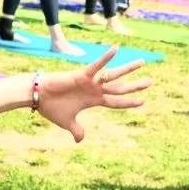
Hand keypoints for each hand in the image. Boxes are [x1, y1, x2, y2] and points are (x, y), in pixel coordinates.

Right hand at [36, 46, 151, 141]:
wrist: (37, 97)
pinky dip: (105, 58)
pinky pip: (96, 66)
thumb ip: (76, 130)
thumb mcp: (67, 122)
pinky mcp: (81, 76)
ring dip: (128, 69)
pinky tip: (116, 49)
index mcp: (93, 100)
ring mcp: (90, 82)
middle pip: (120, 88)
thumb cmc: (51, 107)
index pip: (115, 102)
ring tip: (142, 62)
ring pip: (113, 75)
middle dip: (135, 86)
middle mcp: (95, 89)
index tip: (142, 102)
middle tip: (151, 82)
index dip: (128, 103)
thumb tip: (80, 140)